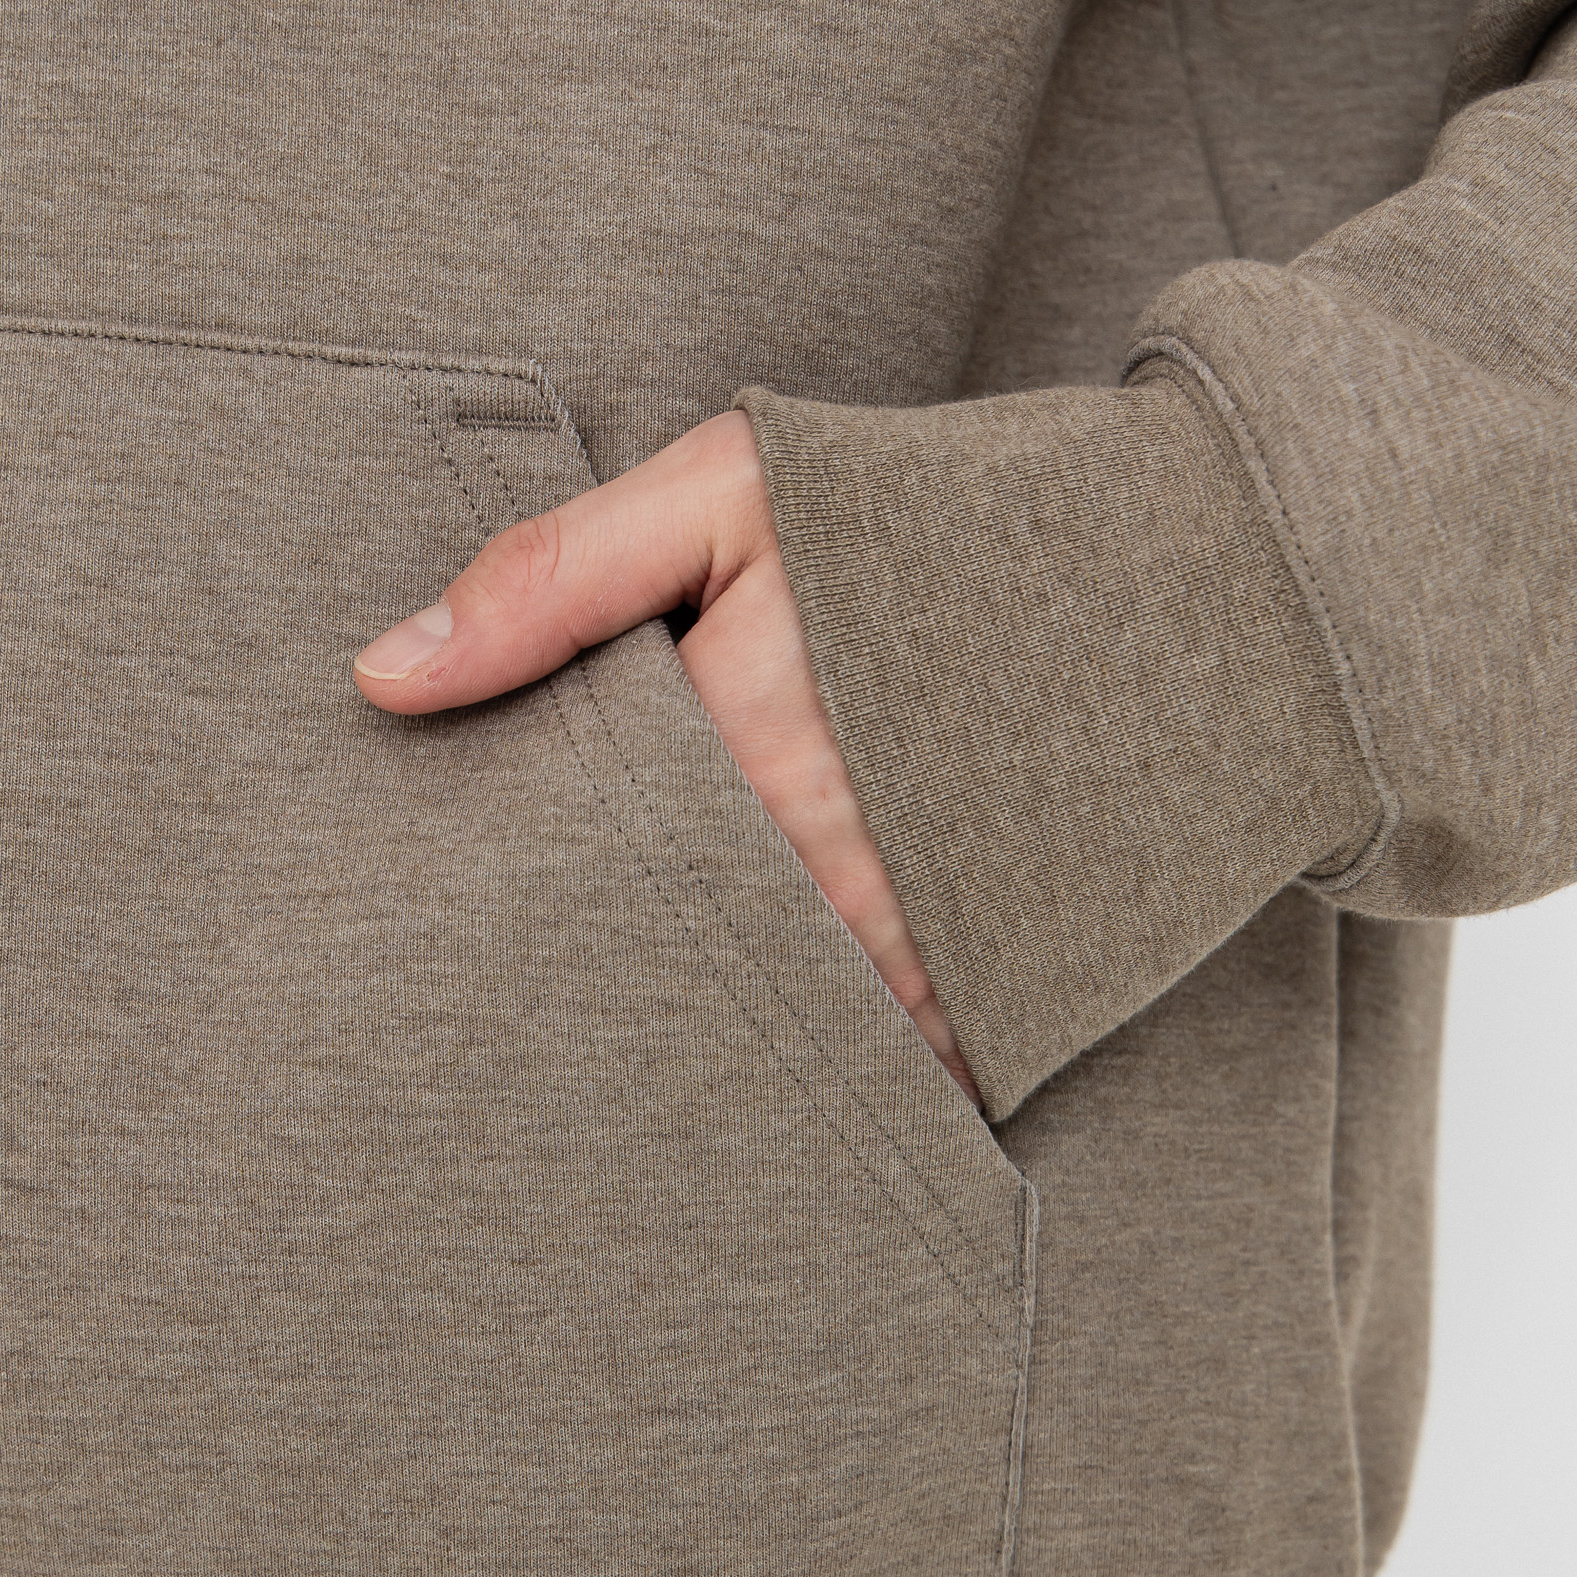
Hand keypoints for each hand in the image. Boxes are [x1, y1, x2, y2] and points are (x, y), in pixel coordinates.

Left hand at [351, 410, 979, 1105]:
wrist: (1195, 583)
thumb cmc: (948, 525)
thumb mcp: (736, 496)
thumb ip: (554, 581)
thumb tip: (381, 679)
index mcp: (730, 771)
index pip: (568, 874)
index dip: (522, 882)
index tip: (476, 892)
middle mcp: (812, 894)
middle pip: (645, 977)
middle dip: (595, 974)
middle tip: (524, 990)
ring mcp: (904, 968)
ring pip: (747, 1040)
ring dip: (698, 1030)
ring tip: (646, 1021)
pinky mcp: (981, 1012)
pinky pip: (865, 1080)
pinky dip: (814, 1063)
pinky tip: (768, 1047)